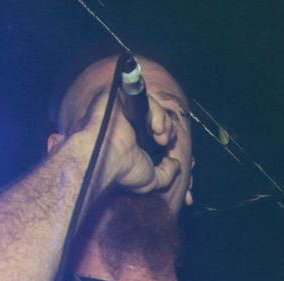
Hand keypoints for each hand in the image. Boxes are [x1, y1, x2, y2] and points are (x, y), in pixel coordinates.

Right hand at [61, 86, 183, 198]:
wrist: (106, 160)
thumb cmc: (123, 171)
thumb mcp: (151, 179)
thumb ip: (167, 173)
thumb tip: (177, 165)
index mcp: (134, 138)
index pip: (157, 129)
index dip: (167, 135)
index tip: (167, 145)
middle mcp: (128, 122)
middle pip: (158, 117)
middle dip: (168, 129)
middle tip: (164, 142)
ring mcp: (123, 109)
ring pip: (154, 107)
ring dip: (165, 123)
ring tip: (160, 136)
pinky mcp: (119, 97)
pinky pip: (146, 99)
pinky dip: (157, 113)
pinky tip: (155, 128)